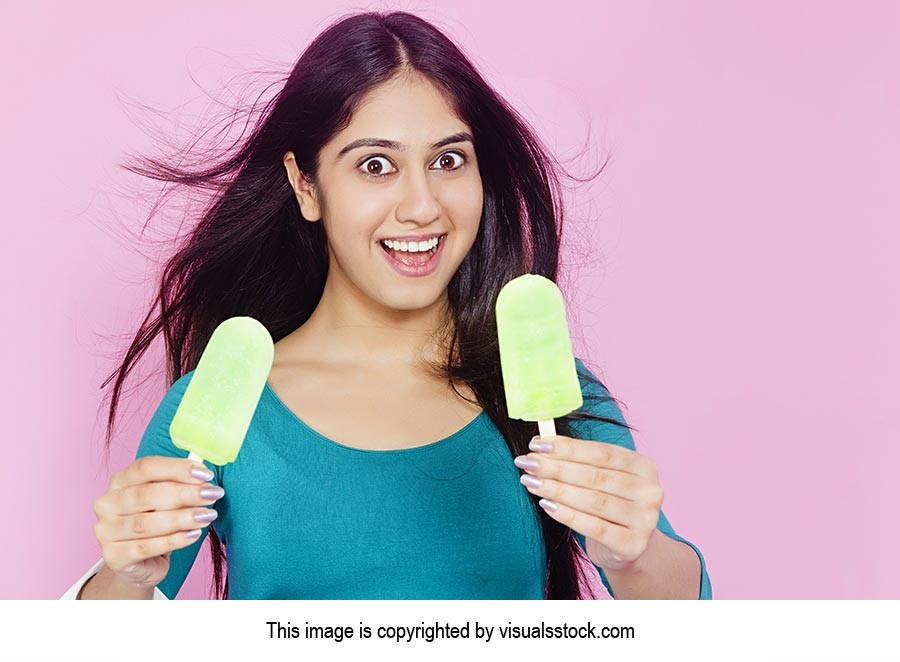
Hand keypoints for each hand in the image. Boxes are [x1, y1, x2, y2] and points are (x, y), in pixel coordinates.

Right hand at [92, 456, 223, 588]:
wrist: (141, 563)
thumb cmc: (156, 522)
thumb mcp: (166, 499)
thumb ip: (179, 483)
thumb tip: (204, 473)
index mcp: (119, 481)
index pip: (145, 467)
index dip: (178, 469)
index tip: (207, 474)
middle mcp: (107, 504)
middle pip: (147, 494)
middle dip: (185, 493)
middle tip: (212, 494)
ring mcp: (106, 531)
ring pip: (147, 523)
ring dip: (183, 518)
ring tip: (207, 516)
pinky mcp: (114, 556)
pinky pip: (147, 547)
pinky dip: (174, 540)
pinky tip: (194, 535)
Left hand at [514, 435, 663, 571]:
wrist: (627, 546)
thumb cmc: (608, 504)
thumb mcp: (601, 478)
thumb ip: (578, 460)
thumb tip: (540, 443)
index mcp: (644, 467)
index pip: (602, 452)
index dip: (568, 448)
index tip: (537, 445)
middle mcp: (650, 491)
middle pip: (596, 476)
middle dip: (556, 468)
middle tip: (527, 462)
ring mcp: (645, 520)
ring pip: (593, 501)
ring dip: (557, 490)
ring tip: (530, 482)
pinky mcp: (632, 544)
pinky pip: (594, 527)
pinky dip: (567, 515)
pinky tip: (546, 505)